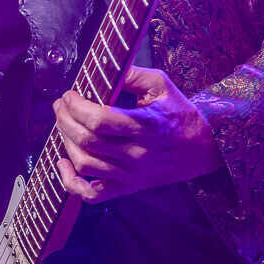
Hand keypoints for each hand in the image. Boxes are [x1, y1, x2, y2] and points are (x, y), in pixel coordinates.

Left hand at [53, 65, 222, 203]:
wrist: (203, 148)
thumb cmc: (179, 113)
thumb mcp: (161, 85)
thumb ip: (131, 75)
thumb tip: (101, 68)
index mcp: (144, 126)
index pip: (99, 120)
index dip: (76, 106)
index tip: (69, 95)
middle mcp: (136, 153)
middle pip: (86, 140)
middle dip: (64, 119)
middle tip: (60, 106)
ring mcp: (130, 174)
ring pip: (84, 164)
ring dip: (65, 142)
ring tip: (64, 125)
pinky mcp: (127, 187)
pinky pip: (92, 194)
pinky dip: (70, 182)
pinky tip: (63, 163)